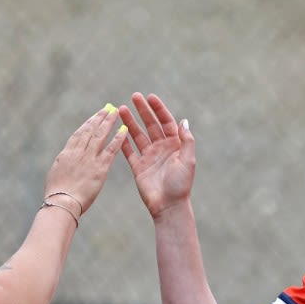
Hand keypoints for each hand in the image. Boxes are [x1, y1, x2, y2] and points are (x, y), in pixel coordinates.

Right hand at [43, 105, 126, 216]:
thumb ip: (65, 164)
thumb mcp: (57, 174)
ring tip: (115, 112)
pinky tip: (124, 129)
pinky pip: (111, 149)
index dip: (88, 124)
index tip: (94, 116)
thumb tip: (66, 160)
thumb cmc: (57, 194)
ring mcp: (89, 159)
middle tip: (108, 108)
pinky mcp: (100, 168)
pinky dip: (118, 138)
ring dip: (108, 122)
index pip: (79, 134)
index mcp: (66, 154)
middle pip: (90, 130)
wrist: (62, 203)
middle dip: (99, 118)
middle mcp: (78, 153)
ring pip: (100, 135)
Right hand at [118, 93, 195, 219]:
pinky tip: (117, 130)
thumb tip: (184, 120)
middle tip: (134, 96)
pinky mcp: (138, 166)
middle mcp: (161, 148)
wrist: (168, 206)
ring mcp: (149, 156)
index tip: (150, 97)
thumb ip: (186, 140)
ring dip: (130, 122)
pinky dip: (123, 141)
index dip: (158, 109)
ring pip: (138, 135)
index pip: (166, 121)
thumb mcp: (188, 160)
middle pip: (150, 125)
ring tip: (121, 109)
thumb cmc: (181, 185)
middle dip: (142, 110)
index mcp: (175, 145)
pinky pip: (129, 151)